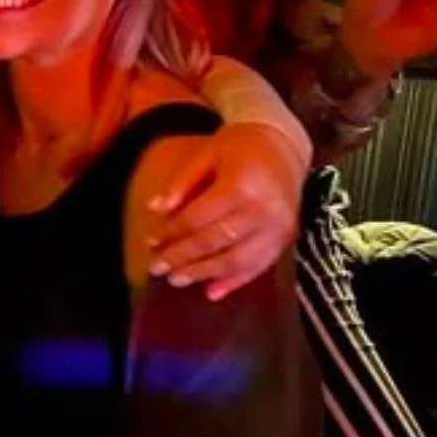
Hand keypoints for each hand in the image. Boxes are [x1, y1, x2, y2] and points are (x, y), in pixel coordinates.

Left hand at [146, 123, 303, 301]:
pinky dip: (235, 282)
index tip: (150, 240)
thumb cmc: (239, 147)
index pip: (199, 218)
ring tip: (176, 280)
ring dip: (204, 273)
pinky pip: (258, 267)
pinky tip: (212, 292)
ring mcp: (278, 229)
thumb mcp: (207, 155)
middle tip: (156, 267)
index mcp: (241, 186)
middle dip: (183, 257)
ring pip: (236, 261)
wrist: (283, 144)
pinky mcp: (286, 240)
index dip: (172, 232)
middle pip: (215, 242)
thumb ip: (182, 184)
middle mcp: (263, 211)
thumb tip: (153, 209)